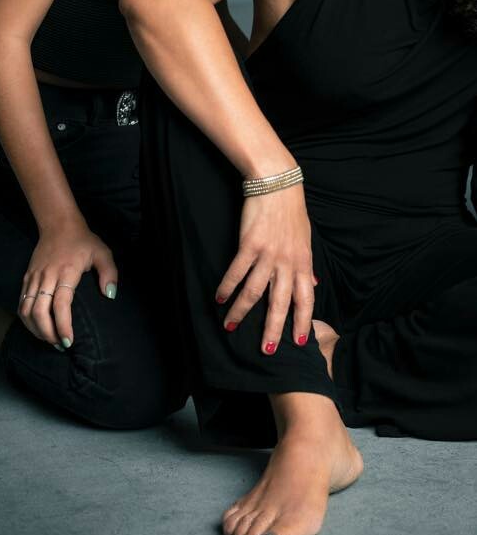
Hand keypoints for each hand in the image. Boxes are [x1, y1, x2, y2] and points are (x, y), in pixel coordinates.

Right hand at [18, 216, 116, 346]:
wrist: (58, 224)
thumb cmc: (82, 241)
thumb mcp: (102, 252)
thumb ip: (109, 273)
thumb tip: (110, 296)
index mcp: (66, 271)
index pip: (61, 304)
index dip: (63, 325)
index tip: (69, 341)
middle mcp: (47, 276)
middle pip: (39, 311)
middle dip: (47, 333)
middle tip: (60, 345)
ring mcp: (34, 277)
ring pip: (26, 310)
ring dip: (35, 329)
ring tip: (49, 339)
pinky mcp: (26, 277)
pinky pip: (21, 302)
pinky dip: (26, 319)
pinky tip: (37, 328)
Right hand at [215, 184, 313, 354]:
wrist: (277, 184)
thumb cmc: (291, 211)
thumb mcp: (306, 239)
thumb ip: (307, 264)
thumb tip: (314, 283)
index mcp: (303, 262)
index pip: (306, 298)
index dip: (302, 321)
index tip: (298, 341)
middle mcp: (287, 262)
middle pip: (280, 302)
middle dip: (273, 328)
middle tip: (267, 350)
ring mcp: (268, 254)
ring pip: (255, 291)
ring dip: (242, 312)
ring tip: (231, 327)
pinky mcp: (250, 244)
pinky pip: (237, 271)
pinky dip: (228, 287)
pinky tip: (220, 298)